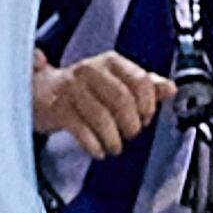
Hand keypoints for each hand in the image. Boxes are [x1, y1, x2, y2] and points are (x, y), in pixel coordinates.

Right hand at [32, 49, 171, 157]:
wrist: (41, 91)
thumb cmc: (84, 88)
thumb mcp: (117, 81)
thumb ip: (146, 85)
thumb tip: (171, 88)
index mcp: (112, 63)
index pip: (141, 81)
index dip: (149, 105)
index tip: (146, 117)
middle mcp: (91, 71)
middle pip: (123, 100)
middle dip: (132, 124)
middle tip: (131, 133)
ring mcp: (72, 88)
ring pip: (102, 117)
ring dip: (113, 139)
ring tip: (115, 146)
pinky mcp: (58, 107)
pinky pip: (82, 130)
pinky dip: (94, 145)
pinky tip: (98, 149)